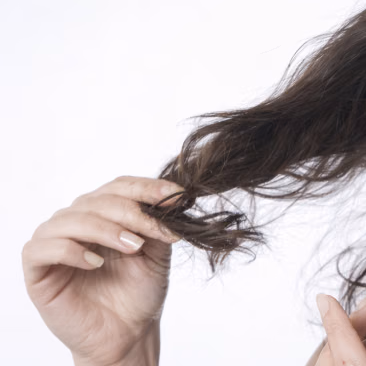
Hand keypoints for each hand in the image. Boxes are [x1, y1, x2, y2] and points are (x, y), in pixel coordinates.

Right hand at [21, 176, 183, 364]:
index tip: (174, 194)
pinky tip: (95, 263)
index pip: (120, 186)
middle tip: (155, 233)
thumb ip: (159, 224)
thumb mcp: (157, 252)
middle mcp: (77, 221)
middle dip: (132, 213)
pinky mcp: (37, 267)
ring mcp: (54, 241)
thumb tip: (171, 196)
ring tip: (134, 247)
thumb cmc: (139, 292)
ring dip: (107, 229)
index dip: (146, 187)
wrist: (127, 333)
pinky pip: (45, 247)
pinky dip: (71, 250)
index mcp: (105, 213)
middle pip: (99, 200)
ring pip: (73, 219)